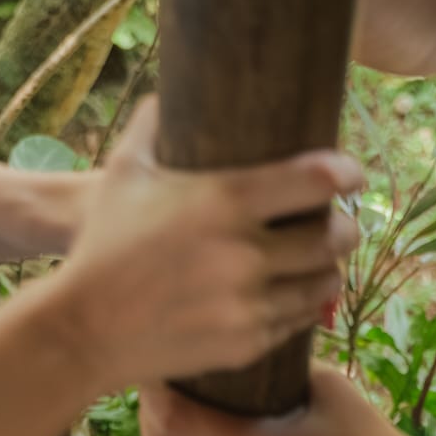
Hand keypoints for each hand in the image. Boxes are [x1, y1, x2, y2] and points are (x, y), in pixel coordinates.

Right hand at [57, 98, 361, 387]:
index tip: (353, 174)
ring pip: (322, 284)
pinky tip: (298, 297)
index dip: (346, 174)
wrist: (82, 329)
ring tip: (323, 262)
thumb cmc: (101, 246)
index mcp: (224, 201)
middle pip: (332, 237)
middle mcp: (245, 253)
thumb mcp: (122, 175)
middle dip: (343, 228)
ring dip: (329, 271)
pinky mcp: (246, 343)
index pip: (315, 180)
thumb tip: (165, 91)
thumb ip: (150, 128)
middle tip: (339, 224)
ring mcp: (249, 304)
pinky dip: (303, 307)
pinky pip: (297, 323)